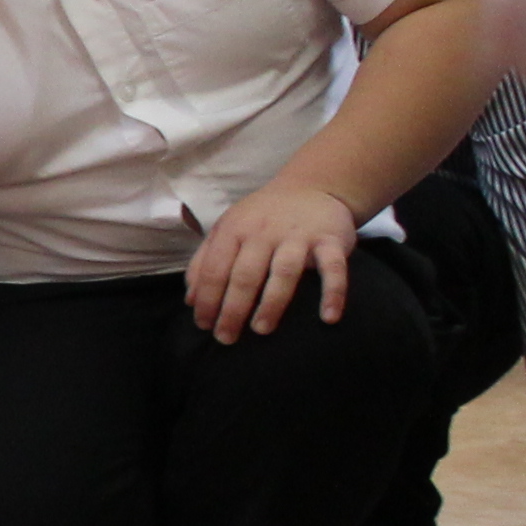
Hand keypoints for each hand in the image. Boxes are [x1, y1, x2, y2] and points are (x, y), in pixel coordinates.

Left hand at [185, 176, 356, 341]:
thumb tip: (190, 301)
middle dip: (233, 309)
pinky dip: (333, 293)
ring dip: (272, 303)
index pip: (215, 270)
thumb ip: (204, 262)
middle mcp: (264, 232)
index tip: (204, 326)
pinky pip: (334, 268)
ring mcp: (298, 236)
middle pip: (245, 275)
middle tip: (226, 338)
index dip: (207, 300)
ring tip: (261, 329)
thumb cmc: (261, 217)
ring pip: (284, 272)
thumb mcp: (227, 230)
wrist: (313, 187)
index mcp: (234, 230)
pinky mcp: (331, 240)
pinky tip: (328, 318)